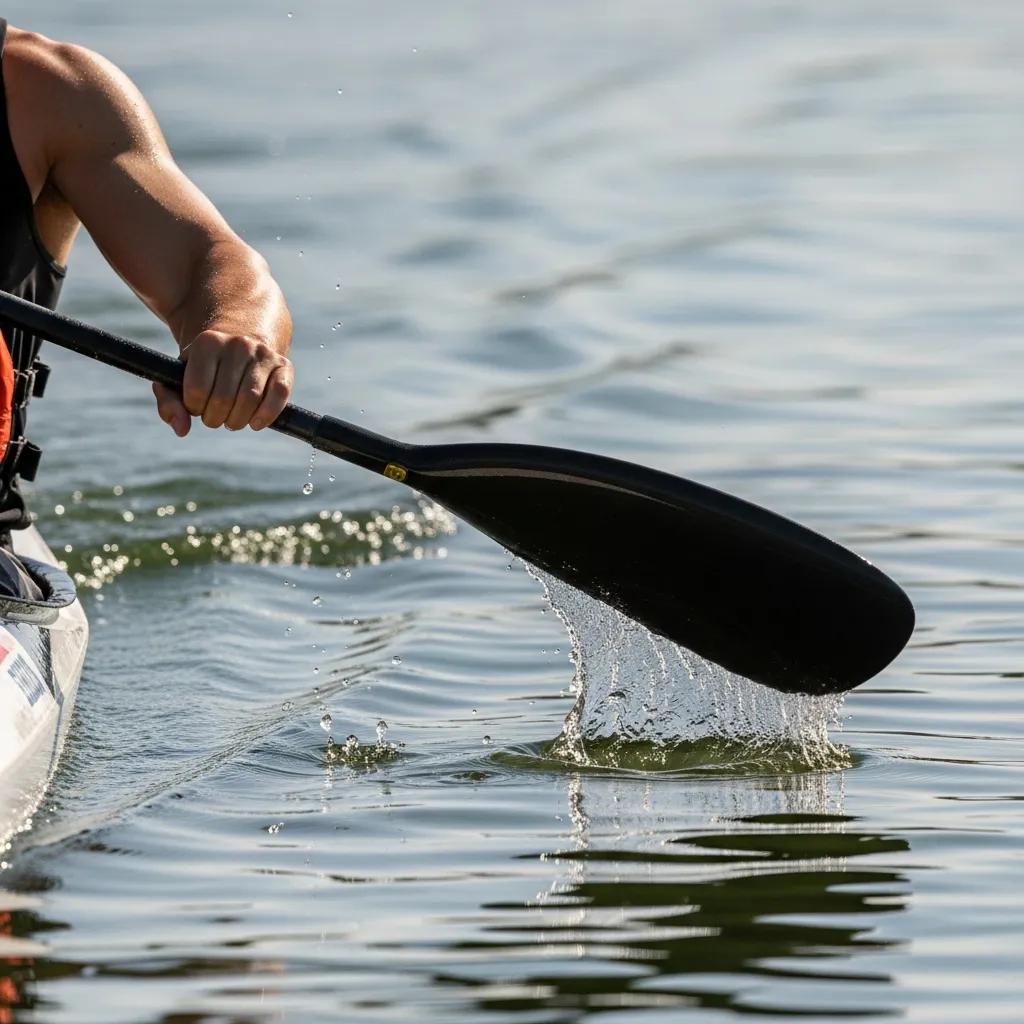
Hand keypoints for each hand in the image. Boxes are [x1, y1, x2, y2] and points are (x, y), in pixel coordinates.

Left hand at [153, 329, 293, 436]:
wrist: (242, 332)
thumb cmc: (206, 364)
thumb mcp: (180, 374)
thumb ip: (169, 402)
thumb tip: (182, 430)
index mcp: (207, 342)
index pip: (197, 390)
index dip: (194, 407)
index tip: (196, 404)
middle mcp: (238, 344)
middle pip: (223, 399)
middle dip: (215, 418)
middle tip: (214, 416)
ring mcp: (264, 354)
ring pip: (250, 400)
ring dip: (237, 421)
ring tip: (232, 419)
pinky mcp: (284, 365)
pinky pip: (279, 394)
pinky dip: (267, 415)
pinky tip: (255, 423)